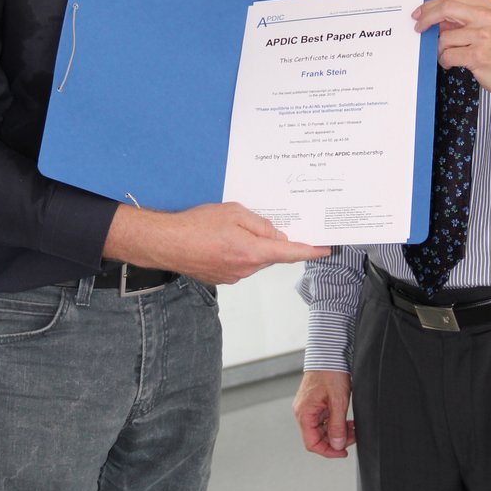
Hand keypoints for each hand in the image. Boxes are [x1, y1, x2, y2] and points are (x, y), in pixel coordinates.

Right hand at [102, 201, 330, 284]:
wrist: (165, 243)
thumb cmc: (196, 225)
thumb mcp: (234, 212)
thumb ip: (260, 224)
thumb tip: (277, 236)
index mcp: (253, 251)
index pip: (290, 253)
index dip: (310, 251)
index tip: (325, 248)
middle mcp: (246, 268)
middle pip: (271, 255)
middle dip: (271, 241)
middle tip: (259, 222)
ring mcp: (233, 276)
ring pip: (255, 259)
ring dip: (252, 245)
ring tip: (229, 229)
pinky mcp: (221, 278)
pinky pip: (240, 263)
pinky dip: (238, 251)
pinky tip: (221, 239)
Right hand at [293, 370, 354, 458]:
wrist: (329, 353)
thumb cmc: (330, 372)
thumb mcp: (338, 401)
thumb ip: (337, 425)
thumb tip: (337, 445)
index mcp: (304, 413)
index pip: (312, 443)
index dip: (328, 451)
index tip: (343, 452)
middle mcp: (303, 412)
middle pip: (317, 437)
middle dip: (336, 440)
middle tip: (353, 436)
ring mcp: (308, 407)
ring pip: (322, 429)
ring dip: (337, 431)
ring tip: (353, 427)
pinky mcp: (315, 403)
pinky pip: (323, 420)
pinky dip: (335, 422)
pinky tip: (347, 420)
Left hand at [413, 0, 490, 98]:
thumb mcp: (484, 25)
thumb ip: (462, 19)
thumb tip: (434, 18)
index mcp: (487, 5)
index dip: (431, 6)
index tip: (419, 13)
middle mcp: (486, 17)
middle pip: (446, 9)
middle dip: (427, 18)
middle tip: (418, 27)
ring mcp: (483, 35)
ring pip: (444, 38)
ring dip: (440, 49)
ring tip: (448, 55)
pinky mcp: (478, 54)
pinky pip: (448, 55)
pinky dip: (445, 61)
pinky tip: (452, 63)